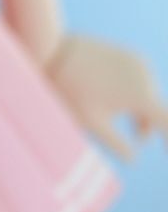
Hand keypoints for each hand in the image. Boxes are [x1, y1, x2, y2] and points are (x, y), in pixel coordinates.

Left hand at [44, 32, 167, 161]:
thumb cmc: (70, 91)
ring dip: (142, 108)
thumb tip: (133, 159)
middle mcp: (146, 77)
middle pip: (157, 108)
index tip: (166, 152)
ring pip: (149, 92)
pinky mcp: (129, 54)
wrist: (54, 52)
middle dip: (150, 125)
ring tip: (122, 115)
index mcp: (141, 96)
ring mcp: (139, 62)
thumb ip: (117, 144)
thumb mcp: (93, 123)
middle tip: (137, 139)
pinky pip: (140, 78)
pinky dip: (135, 91)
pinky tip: (117, 96)